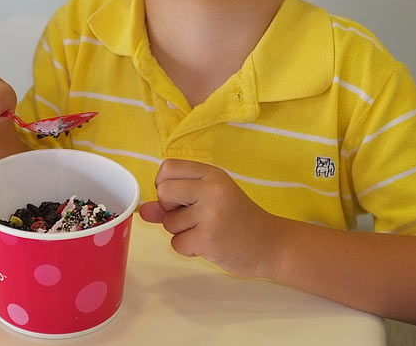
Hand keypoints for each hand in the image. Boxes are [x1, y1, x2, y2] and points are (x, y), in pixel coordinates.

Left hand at [139, 159, 282, 277]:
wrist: (272, 245)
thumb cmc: (238, 219)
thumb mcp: (210, 200)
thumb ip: (174, 202)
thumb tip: (144, 209)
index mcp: (212, 174)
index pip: (168, 167)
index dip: (165, 184)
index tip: (179, 197)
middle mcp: (211, 189)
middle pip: (163, 191)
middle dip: (169, 209)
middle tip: (192, 216)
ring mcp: (210, 214)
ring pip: (168, 222)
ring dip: (182, 232)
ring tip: (207, 231)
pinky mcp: (208, 239)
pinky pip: (176, 243)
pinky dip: (188, 249)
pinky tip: (209, 244)